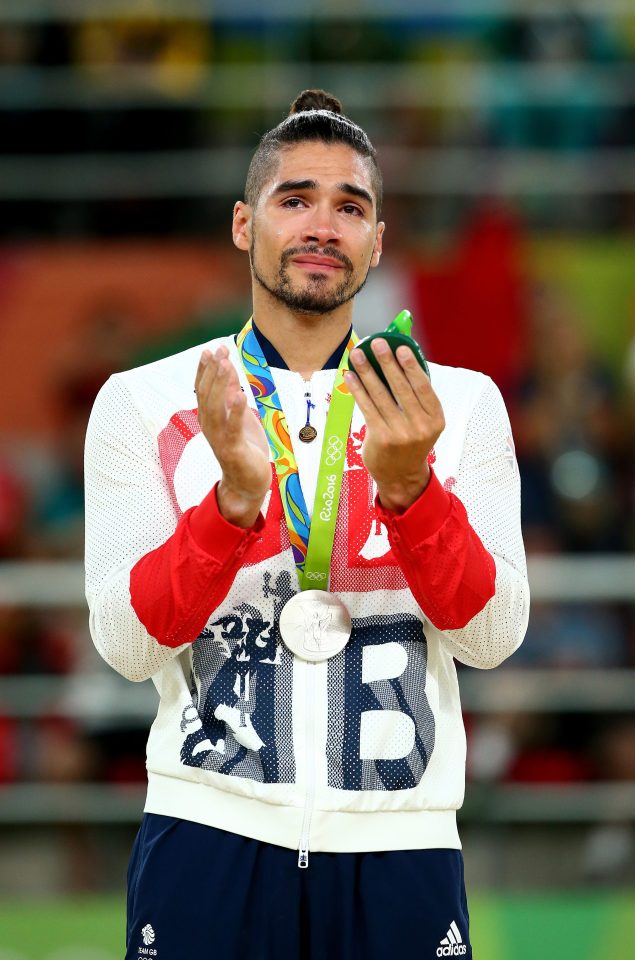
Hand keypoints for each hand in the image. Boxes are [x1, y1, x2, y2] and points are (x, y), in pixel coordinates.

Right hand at [195, 346, 270, 526]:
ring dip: (221, 385)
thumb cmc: (244, 448)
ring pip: (216, 408)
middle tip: (219, 351)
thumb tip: (228, 369)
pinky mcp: (234, 449)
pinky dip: (236, 411)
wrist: (247, 483)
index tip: (211, 350)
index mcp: (210, 418)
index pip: (202, 389)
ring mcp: (220, 438)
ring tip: (226, 365)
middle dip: (213, 372)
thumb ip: (232, 394)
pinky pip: (233, 428)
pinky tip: (240, 395)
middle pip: (207, 395)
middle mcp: (210, 426)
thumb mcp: (238, 416)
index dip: (205, 369)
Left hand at [345, 338, 444, 512]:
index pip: (423, 387)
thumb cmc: (410, 441)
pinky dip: (358, 389)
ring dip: (367, 371)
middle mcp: (420, 426)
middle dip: (387, 362)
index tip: (401, 348)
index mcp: (435, 418)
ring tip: (358, 354)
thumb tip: (398, 361)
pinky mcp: (381, 437)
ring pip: (380, 395)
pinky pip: (367, 407)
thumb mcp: (423, 422)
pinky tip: (351, 376)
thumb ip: (416, 398)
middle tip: (377, 343)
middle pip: (401, 387)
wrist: (401, 475)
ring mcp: (400, 433)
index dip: (412, 366)